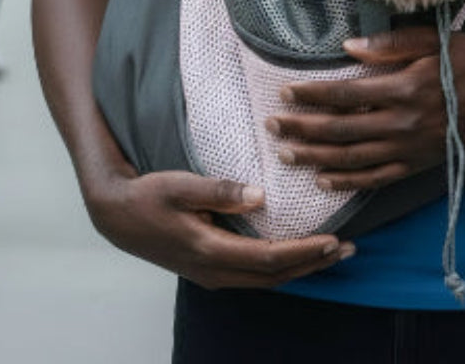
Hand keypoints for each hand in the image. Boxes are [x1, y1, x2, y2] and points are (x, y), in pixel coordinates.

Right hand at [83, 169, 354, 288]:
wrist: (115, 216)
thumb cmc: (148, 195)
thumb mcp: (179, 185)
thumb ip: (219, 191)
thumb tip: (259, 196)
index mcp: (210, 251)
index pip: (269, 258)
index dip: (305, 251)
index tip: (336, 239)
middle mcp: (215, 271)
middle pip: (275, 276)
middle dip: (314, 263)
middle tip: (349, 249)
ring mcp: (212, 274)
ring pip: (266, 279)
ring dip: (302, 268)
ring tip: (334, 254)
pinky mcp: (210, 268)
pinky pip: (255, 275)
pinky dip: (282, 267)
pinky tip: (297, 255)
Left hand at [268, 27, 464, 191]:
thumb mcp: (433, 40)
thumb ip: (389, 43)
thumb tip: (348, 47)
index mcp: (404, 88)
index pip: (345, 94)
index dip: (312, 95)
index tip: (286, 92)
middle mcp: (404, 123)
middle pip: (341, 129)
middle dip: (302, 127)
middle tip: (272, 124)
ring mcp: (411, 148)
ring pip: (353, 158)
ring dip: (316, 156)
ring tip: (286, 154)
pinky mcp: (419, 164)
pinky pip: (378, 178)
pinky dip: (349, 181)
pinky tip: (324, 180)